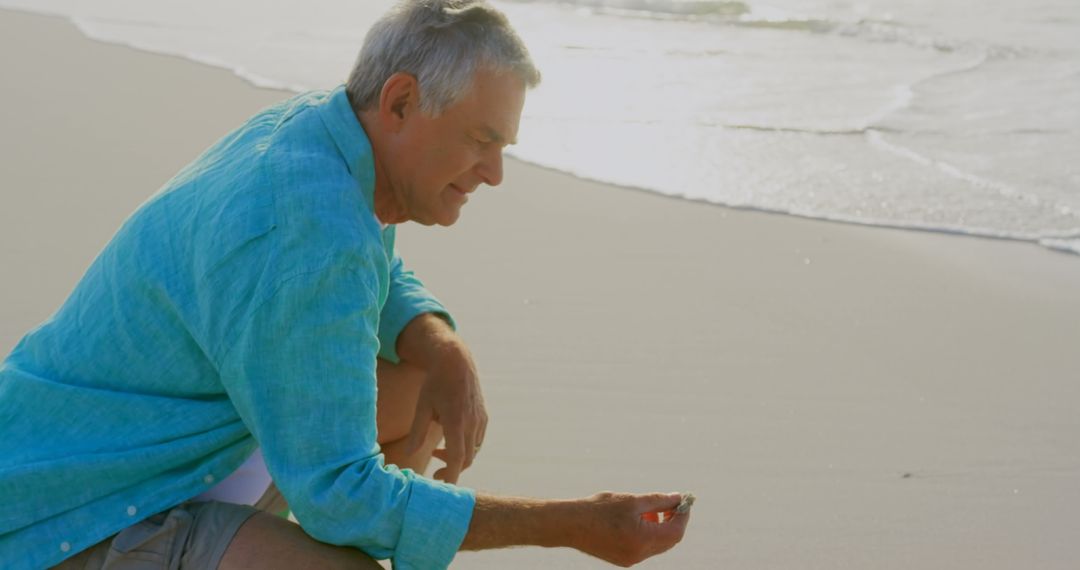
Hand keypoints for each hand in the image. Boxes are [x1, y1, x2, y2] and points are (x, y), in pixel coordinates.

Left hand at [405, 340, 486, 483]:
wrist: (455, 361)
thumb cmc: (435, 383)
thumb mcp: (422, 406)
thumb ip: (417, 432)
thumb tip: (409, 454)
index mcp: (456, 421)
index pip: (457, 458)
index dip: (451, 476)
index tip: (441, 486)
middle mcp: (472, 423)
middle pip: (466, 458)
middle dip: (451, 470)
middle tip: (435, 473)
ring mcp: (480, 420)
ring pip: (473, 450)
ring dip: (459, 457)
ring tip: (439, 451)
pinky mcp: (483, 417)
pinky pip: (478, 440)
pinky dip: (466, 446)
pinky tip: (452, 438)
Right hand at [571, 492, 689, 566]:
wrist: (570, 524)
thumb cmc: (599, 509)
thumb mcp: (632, 500)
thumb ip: (658, 500)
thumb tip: (678, 498)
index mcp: (642, 539)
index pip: (675, 532)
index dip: (683, 516)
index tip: (684, 501)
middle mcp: (639, 554)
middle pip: (669, 541)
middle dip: (674, 521)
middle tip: (672, 504)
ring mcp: (630, 559)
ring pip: (657, 545)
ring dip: (661, 528)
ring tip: (651, 510)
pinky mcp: (623, 560)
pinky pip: (645, 548)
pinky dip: (649, 534)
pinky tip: (639, 520)